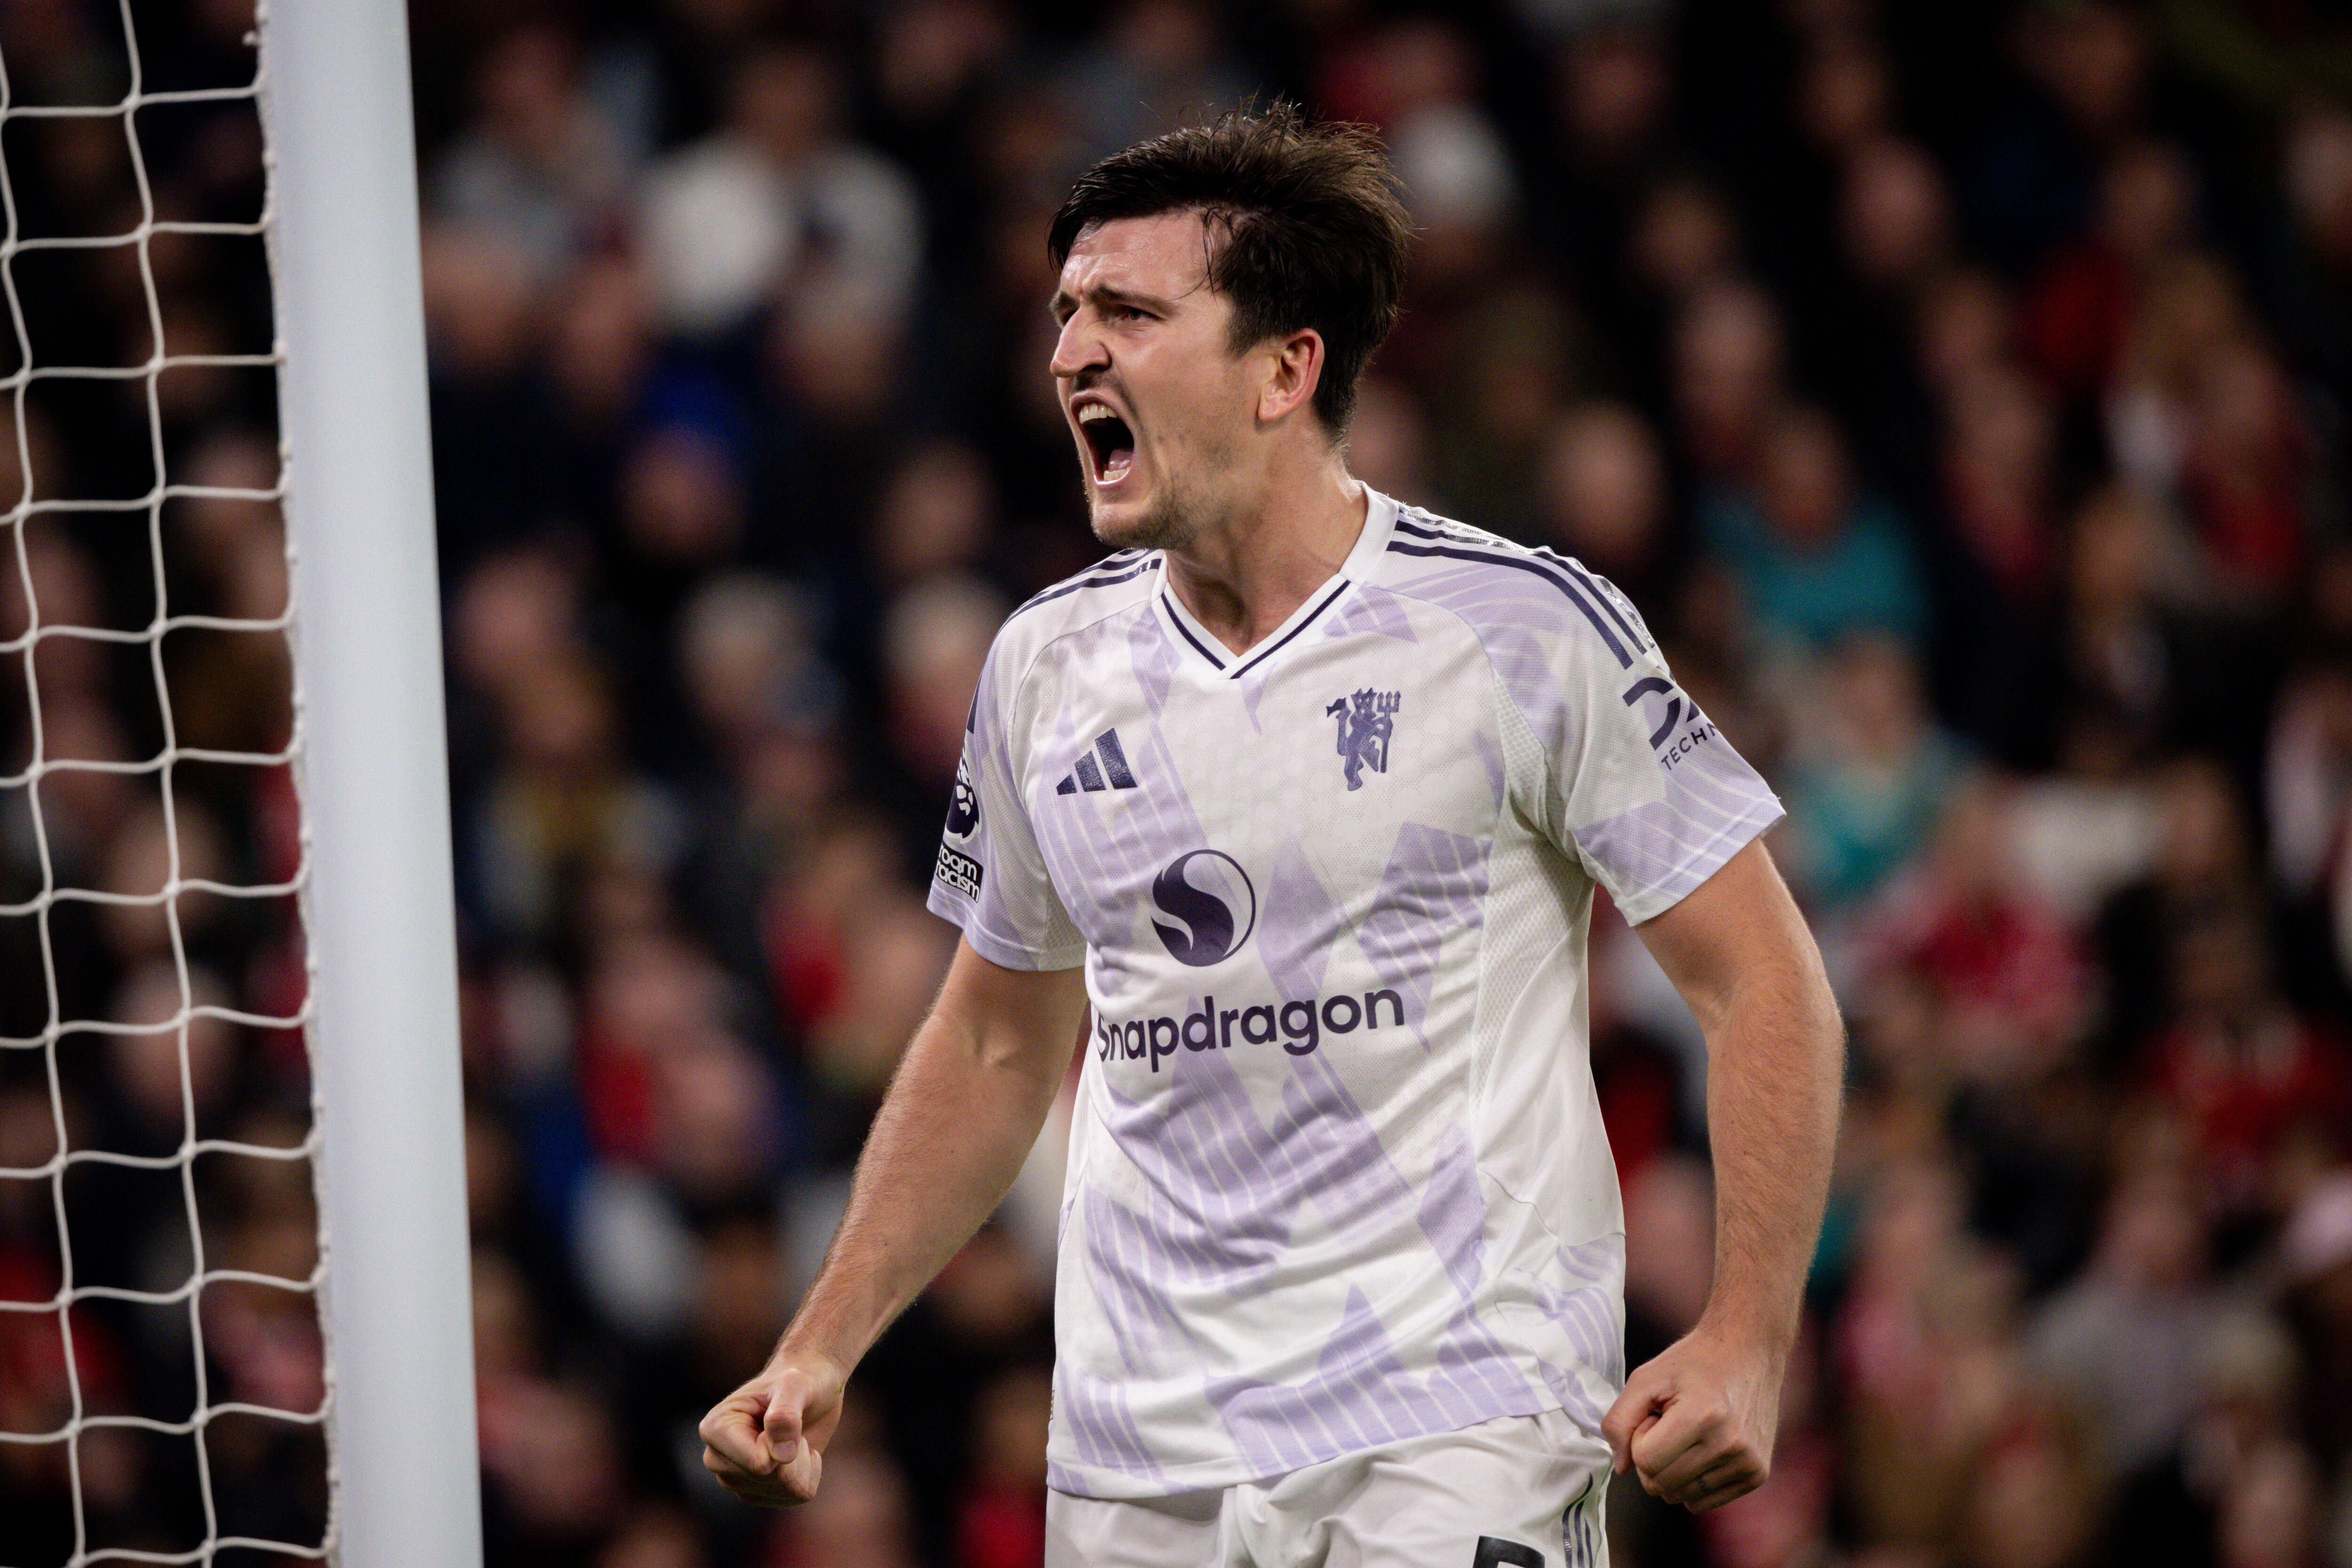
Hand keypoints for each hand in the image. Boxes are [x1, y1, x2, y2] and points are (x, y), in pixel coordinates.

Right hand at [698, 1351, 846, 1507]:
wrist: (810, 1390)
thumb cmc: (799, 1380)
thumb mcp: (796, 1384)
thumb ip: (785, 1414)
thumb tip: (780, 1457)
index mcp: (715, 1429)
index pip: (758, 1464)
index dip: (783, 1444)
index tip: (783, 1416)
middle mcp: (717, 1459)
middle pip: (769, 1479)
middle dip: (794, 1454)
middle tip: (792, 1424)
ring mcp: (735, 1480)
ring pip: (785, 1491)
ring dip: (803, 1464)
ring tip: (793, 1436)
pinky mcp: (756, 1493)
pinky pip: (795, 1497)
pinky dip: (808, 1474)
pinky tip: (797, 1452)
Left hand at [1601, 1324, 1782, 1513]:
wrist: (1748, 1351)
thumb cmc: (1692, 1362)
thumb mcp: (1645, 1378)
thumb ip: (1619, 1420)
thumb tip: (1621, 1467)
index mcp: (1702, 1416)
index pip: (1646, 1462)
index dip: (1639, 1440)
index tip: (1654, 1416)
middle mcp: (1730, 1444)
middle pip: (1661, 1484)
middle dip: (1653, 1457)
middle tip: (1671, 1424)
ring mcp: (1748, 1462)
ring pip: (1681, 1497)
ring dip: (1673, 1470)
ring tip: (1689, 1434)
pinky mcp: (1757, 1474)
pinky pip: (1705, 1501)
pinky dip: (1693, 1482)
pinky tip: (1703, 1449)